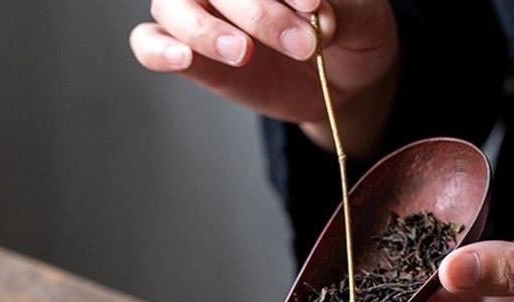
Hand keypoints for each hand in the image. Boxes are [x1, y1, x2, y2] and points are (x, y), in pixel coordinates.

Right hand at [129, 0, 398, 157]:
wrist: (343, 82)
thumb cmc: (351, 36)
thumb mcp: (365, 21)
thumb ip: (343, 11)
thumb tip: (317, 15)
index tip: (311, 6)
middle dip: (255, 12)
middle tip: (302, 45)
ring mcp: (202, 13)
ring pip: (171, 4)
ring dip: (205, 30)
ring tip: (243, 53)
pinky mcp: (191, 56)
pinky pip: (147, 43)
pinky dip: (158, 49)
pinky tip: (184, 58)